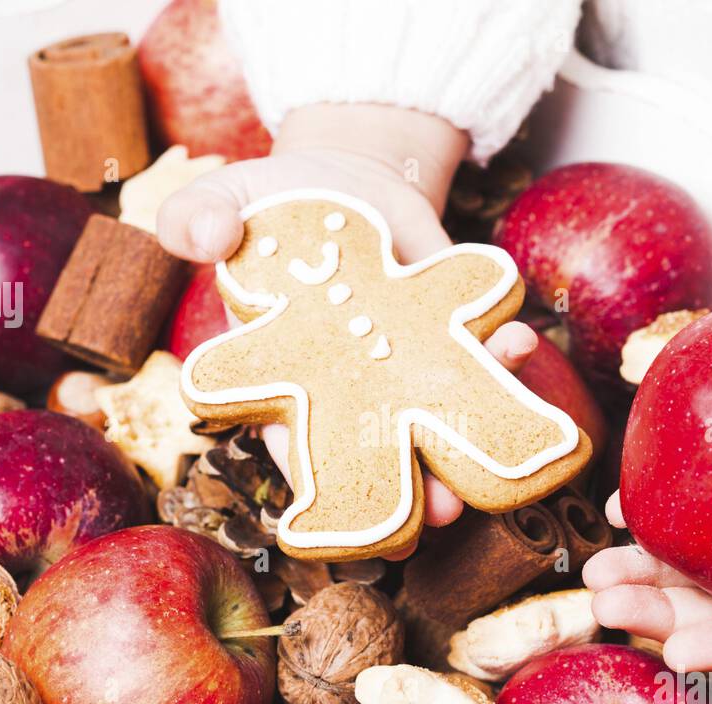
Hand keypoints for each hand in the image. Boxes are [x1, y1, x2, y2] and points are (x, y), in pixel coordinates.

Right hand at [156, 104, 538, 556]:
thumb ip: (196, 216)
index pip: (292, 438)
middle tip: (438, 515)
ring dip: (472, 432)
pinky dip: (502, 349)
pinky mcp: (451, 324)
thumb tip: (206, 236)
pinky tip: (516, 340)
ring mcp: (406, 359)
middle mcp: (352, 381)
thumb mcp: (222, 199)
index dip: (313, 479)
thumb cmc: (269, 206)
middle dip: (408, 485)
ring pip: (438, 410)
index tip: (336, 512)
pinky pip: (479, 345)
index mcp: (285, 370)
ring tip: (499, 443)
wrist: (346, 179)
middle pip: (377, 448)